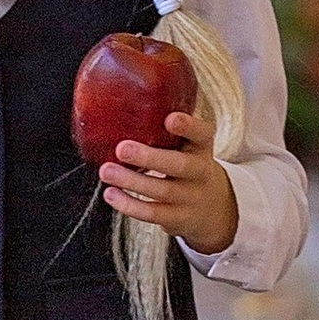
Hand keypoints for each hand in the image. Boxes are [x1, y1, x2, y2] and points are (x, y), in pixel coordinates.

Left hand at [99, 104, 238, 255]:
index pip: (202, 134)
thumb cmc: (186, 166)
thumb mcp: (187, 146)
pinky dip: (129, 205)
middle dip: (150, 157)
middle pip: (180, 165)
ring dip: (132, 181)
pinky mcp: (178, 218)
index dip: (188, 126)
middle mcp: (200, 172)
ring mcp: (191, 197)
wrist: (212, 208)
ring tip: (106, 171)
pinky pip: (153, 214)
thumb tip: (124, 101)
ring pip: (162, 191)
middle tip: (122, 149)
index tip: (170, 118)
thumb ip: (166, 131)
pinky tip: (111, 194)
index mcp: (202, 147)